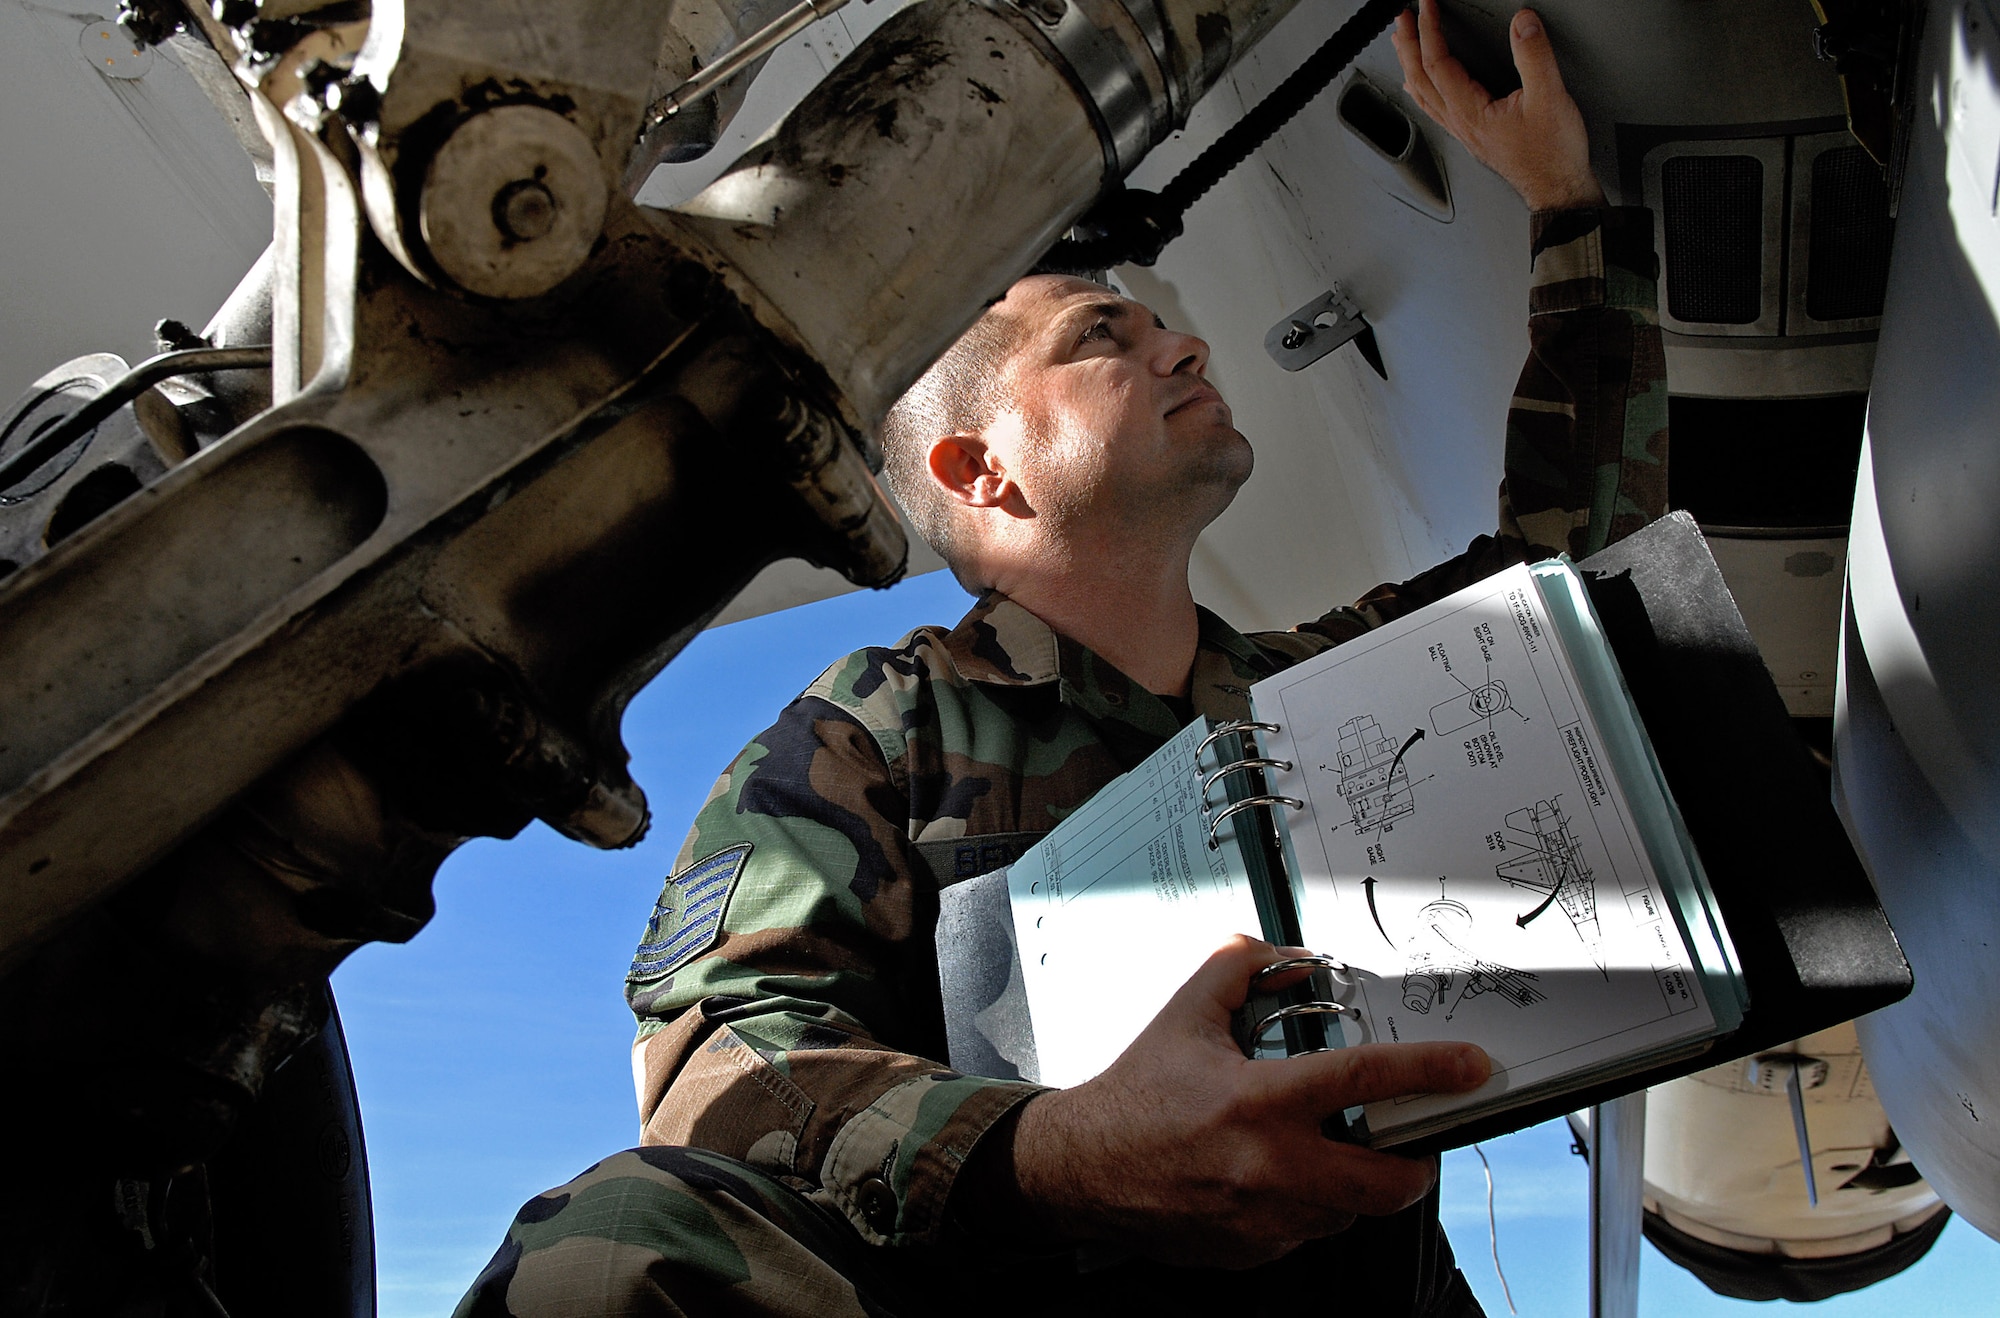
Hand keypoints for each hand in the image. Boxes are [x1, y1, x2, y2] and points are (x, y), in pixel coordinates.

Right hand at [995, 936, 1490, 1267]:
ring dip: (1351, 1183)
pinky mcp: (1255, 1252)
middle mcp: (1270, 1166)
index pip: (1367, 1081)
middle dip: (1415, 1162)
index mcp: (1259, 1100)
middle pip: (1389, 1181)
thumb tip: (1290, 955)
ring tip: (1320, 1151)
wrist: (1084, 1169)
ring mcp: (1265, 1219)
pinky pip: (1308, 1232)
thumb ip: (1238, 968)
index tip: (1472, 1068)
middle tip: (1409, 1140)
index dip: (1431, 1071)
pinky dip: (1306, 1206)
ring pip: (1350, 1211)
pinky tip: (1273, 1178)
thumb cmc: (1136, 1094)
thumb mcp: (1186, 1015)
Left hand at [1392, 1, 1605, 212]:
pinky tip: (1421, 85)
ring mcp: (1464, 131)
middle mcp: (1460, 123)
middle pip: (1420, 79)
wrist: (1558, 189)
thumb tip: (1523, 24)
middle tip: (1402, 19)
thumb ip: (1534, 57)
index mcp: (1471, 112)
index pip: (1438, 63)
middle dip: (1409, 45)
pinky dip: (1422, 88)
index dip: (1429, 31)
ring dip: (1410, 65)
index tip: (1426, 7)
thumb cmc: (1553, 155)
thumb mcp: (1550, 98)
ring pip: (1423, 95)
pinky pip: (1435, 108)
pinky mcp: (1473, 135)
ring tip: (1403, 43)